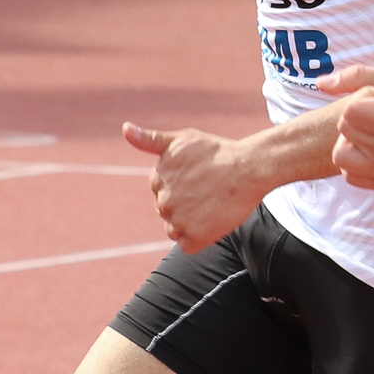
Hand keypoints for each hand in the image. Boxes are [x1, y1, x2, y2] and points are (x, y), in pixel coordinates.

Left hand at [121, 121, 264, 252]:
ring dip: (191, 223)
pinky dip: (198, 238)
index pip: (161, 192)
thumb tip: (125, 128)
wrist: (248, 168)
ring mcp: (178, 220)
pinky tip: (212, 221)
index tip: (199, 179)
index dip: (182, 188)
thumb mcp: (182, 139)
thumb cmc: (217, 152)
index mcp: (156, 179)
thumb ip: (150, 139)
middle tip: (208, 191)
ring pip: (176, 229)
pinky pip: (187, 245)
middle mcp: (163, 201)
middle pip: (168, 212)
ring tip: (211, 204)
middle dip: (185, 205)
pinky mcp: (194, 237)